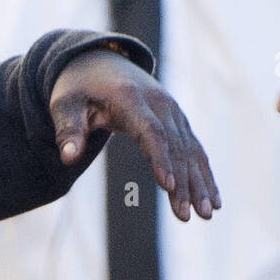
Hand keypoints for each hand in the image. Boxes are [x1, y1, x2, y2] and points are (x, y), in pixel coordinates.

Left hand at [49, 50, 220, 221]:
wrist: (99, 64)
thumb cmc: (79, 88)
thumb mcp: (65, 104)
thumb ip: (68, 130)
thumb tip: (68, 157)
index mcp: (131, 99)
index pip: (151, 131)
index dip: (160, 157)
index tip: (168, 185)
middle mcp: (160, 104)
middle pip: (175, 146)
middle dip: (184, 183)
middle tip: (188, 215)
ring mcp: (173, 113)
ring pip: (190, 151)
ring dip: (200, 183)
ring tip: (207, 214)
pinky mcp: (178, 122)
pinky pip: (195, 149)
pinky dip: (204, 174)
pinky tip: (214, 200)